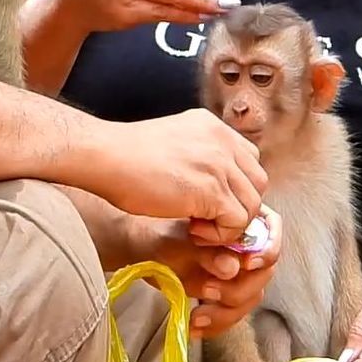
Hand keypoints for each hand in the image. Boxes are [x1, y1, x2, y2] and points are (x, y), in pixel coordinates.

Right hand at [105, 109, 267, 242]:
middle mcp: (222, 140)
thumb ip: (197, 154)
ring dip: (229, 223)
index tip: (212, 201)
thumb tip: (209, 181)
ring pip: (252, 204)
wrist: (104, 156)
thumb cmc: (125, 155)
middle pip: (257, 182)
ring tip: (198, 227)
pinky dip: (220, 234)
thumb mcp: (173, 141)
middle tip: (207, 218)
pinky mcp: (211, 190)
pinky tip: (194, 230)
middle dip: (238, 205)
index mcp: (213, 127)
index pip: (249, 159)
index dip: (236, 186)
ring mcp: (219, 164)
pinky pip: (237, 221)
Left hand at [139, 205, 282, 338]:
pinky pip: (232, 312)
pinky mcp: (226, 294)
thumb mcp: (180, 242)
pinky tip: (196, 327)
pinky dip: (216, 324)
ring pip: (250, 296)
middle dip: (238, 288)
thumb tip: (233, 267)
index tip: (247, 264)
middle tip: (208, 291)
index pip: (271, 231)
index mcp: (242, 219)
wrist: (142, 247)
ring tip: (197, 317)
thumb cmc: (160, 234)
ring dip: (226, 312)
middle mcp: (247, 245)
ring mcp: (238, 271)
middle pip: (264, 271)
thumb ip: (208, 254)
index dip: (267, 249)